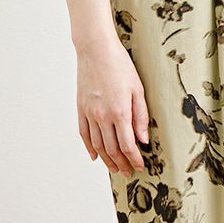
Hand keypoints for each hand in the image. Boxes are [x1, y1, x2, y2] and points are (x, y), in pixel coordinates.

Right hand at [75, 32, 149, 175]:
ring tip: (115, 168)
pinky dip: (89, 147)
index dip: (134, 159)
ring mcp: (89, 113)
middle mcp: (103, 116)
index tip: (140, 166)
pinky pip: (84, 134)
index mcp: (120, 112)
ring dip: (107, 160)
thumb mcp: (138, 89)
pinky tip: (95, 156)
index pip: (127, 145)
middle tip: (129, 172)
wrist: (95, 50)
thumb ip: (141, 116)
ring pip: (98, 145)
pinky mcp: (81, 108)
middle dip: (122, 163)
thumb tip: (143, 139)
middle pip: (112, 149)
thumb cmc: (119, 66)